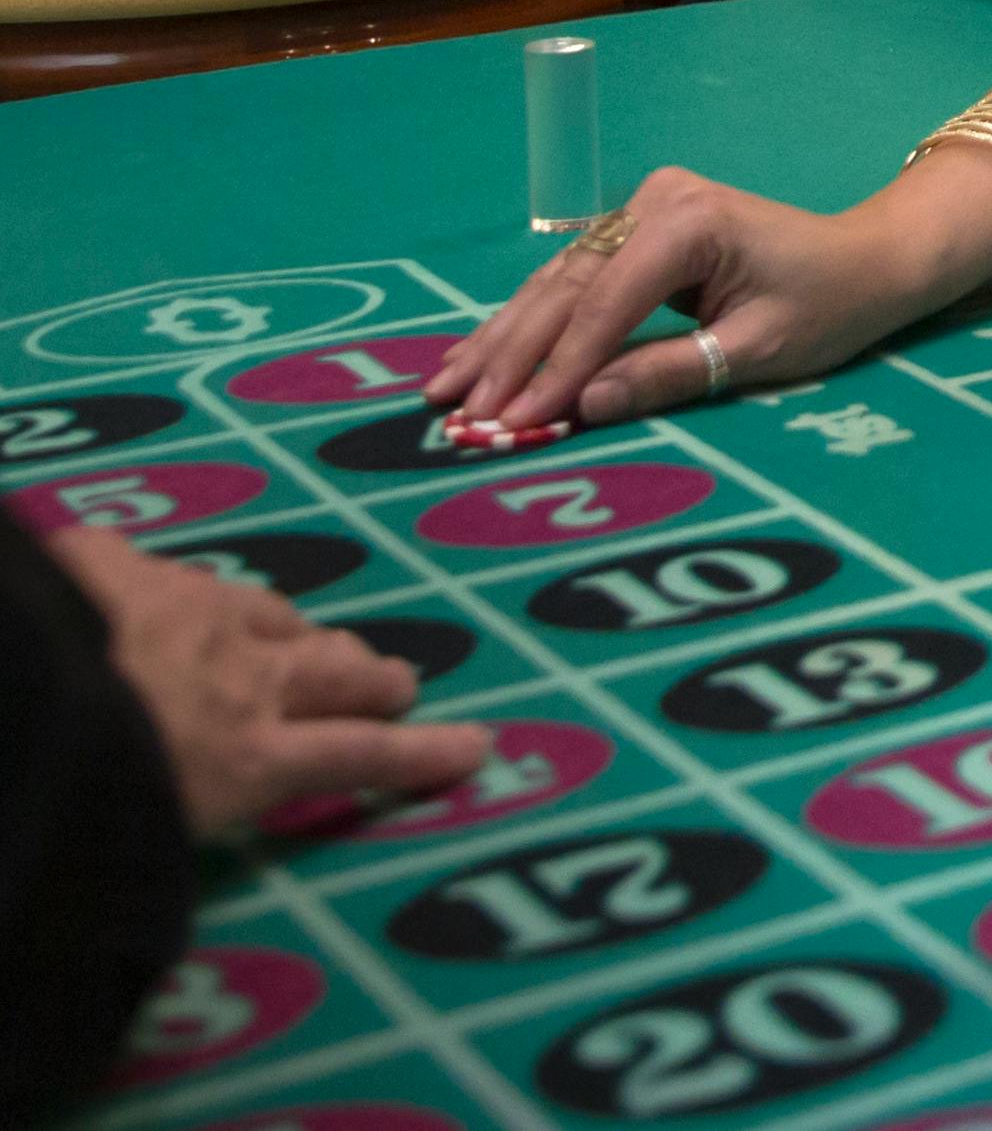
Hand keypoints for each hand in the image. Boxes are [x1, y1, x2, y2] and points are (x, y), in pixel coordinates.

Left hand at [46, 525, 492, 840]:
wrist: (4, 687)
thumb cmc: (71, 798)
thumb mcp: (142, 846)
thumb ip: (191, 827)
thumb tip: (174, 887)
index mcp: (247, 756)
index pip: (360, 753)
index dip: (424, 751)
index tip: (478, 744)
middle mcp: (239, 675)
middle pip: (336, 670)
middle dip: (375, 677)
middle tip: (397, 683)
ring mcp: (186, 610)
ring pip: (272, 612)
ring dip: (294, 631)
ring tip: (300, 638)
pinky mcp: (121, 571)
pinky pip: (168, 576)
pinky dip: (178, 593)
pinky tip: (161, 591)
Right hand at [426, 162, 991, 434]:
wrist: (869, 258)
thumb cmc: (829, 305)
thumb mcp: (756, 352)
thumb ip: (668, 375)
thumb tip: (583, 409)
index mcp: (691, 224)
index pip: (606, 305)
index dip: (556, 367)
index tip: (511, 420)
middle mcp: (657, 203)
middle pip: (568, 287)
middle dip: (511, 354)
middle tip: (454, 411)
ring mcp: (644, 209)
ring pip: (559, 282)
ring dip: (504, 338)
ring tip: (445, 389)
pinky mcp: (638, 227)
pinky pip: (576, 281)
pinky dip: (531, 323)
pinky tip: (482, 355)